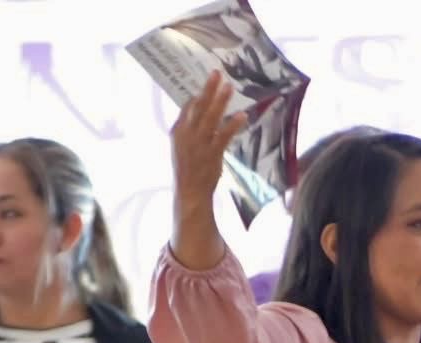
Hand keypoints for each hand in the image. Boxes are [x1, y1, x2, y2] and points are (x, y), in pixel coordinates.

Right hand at [169, 71, 248, 269]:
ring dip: (221, 101)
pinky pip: (224, 136)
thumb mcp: (183, 146)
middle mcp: (186, 135)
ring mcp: (199, 144)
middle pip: (198, 107)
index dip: (198, 92)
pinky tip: (243, 115)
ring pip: (211, 118)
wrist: (190, 193)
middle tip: (217, 72)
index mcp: (177, 131)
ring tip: (229, 86)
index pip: (187, 107)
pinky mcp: (212, 154)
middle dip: (208, 89)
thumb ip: (190, 128)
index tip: (207, 79)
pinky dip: (233, 125)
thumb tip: (200, 111)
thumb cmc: (188, 169)